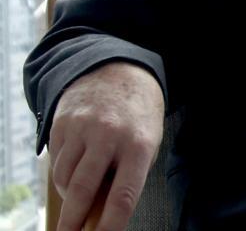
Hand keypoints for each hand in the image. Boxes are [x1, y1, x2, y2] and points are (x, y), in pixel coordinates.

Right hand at [49, 62, 163, 230]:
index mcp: (139, 145)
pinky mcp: (62, 124)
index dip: (110, 226)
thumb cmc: (137, 117)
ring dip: (68, 195)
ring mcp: (83, 129)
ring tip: (80, 190)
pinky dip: (63, 172)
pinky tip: (75, 164)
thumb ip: (128, 176)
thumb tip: (101, 214)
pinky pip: (56, 162)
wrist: (118, 72)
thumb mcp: (146, 143)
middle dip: (72, 222)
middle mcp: (109, 136)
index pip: (123, 196)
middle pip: (82, 191)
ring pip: (64, 179)